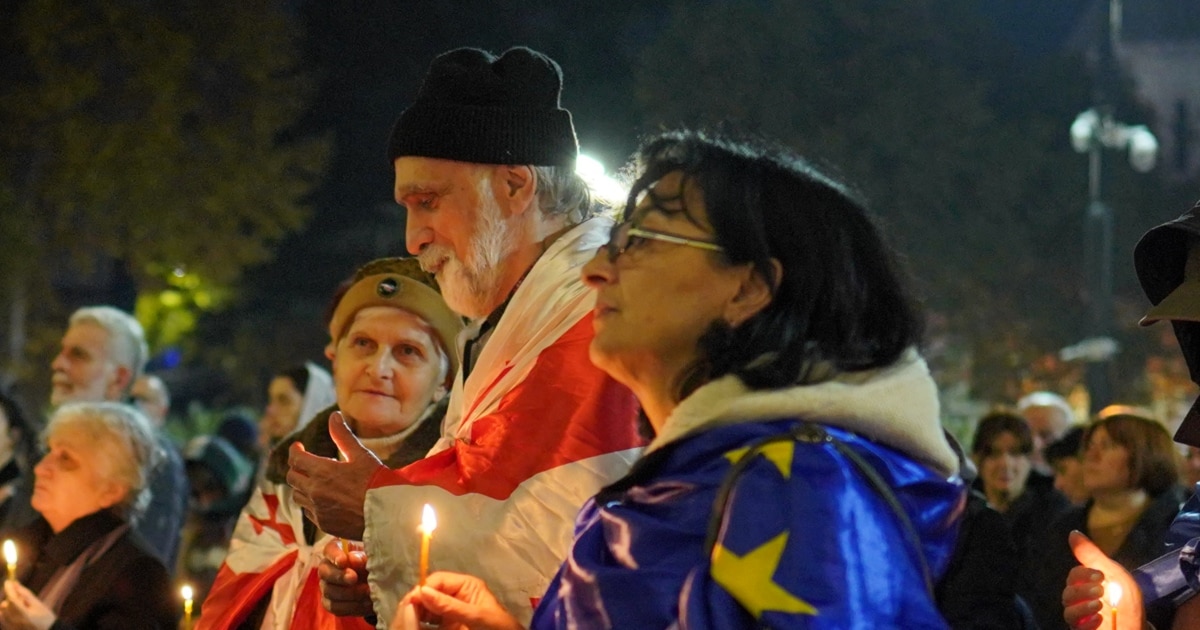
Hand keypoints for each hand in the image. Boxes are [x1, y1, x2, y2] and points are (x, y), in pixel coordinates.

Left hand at [0, 580, 56, 629]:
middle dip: (10, 599)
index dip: (9, 589)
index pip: (12, 599)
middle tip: (22, 599)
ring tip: (20, 608)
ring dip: (8, 607)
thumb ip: (25, 594)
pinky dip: (7, 614)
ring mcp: (11, 627)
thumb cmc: (45, 618)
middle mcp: (15, 622)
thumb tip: (15, 584)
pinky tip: (17, 614)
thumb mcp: (38, 604)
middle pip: (5, 606)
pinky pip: (3, 620)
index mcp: (24, 614)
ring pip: (2, 613)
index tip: (8, 582)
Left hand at [287, 411, 384, 538]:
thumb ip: (343, 436)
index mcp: (322, 471)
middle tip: (307, 463)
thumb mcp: (361, 455)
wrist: (388, 514)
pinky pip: (309, 512)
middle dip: (297, 468)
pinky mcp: (324, 524)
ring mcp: (318, 510)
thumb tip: (334, 416)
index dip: (295, 450)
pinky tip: (326, 500)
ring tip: (317, 482)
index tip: (299, 447)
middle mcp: (315, 492)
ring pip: (297, 496)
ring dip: (303, 486)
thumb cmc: (377, 482)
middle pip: (292, 477)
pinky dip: (312, 504)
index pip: (295, 458)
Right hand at [318, 538, 374, 616]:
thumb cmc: (376, 564)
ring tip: (367, 592)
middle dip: (339, 576)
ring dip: (349, 593)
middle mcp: (328, 568)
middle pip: (324, 572)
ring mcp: (327, 587)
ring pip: (329, 591)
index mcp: (338, 551)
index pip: (329, 550)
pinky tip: (366, 603)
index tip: (343, 561)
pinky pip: (336, 607)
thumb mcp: (372, 557)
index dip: (334, 555)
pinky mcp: (332, 603)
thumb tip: (353, 559)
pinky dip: (352, 606)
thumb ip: (362, 557)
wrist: (382, 584)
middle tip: (354, 578)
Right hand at [396, 572, 523, 629]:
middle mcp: (455, 597)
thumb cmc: (499, 627)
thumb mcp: (476, 616)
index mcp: (465, 586)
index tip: (411, 602)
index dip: (423, 589)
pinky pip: (429, 625)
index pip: (438, 581)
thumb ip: (450, 605)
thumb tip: (423, 591)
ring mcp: (450, 614)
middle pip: (429, 595)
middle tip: (404, 615)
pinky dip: (420, 626)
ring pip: (426, 611)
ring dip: (415, 616)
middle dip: (417, 604)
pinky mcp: (447, 627)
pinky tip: (412, 627)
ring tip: (406, 623)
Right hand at [1064, 531, 1142, 629]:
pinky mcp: (1083, 629)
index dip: (1084, 574)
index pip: (1074, 576)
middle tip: (1101, 590)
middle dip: (1083, 591)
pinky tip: (1099, 619)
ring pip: (1068, 611)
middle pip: (1068, 593)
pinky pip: (1074, 626)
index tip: (1100, 575)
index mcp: (1086, 585)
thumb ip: (1092, 555)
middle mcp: (1080, 601)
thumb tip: (1073, 532)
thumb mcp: (1115, 573)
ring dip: (1083, 607)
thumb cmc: (1127, 600)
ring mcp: (1081, 618)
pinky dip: (1086, 622)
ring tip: (1100, 605)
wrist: (1138, 626)